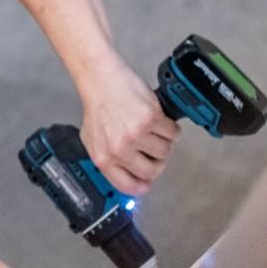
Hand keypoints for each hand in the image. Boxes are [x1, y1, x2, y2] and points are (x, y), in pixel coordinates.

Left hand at [80, 59, 178, 194]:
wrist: (102, 81)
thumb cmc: (98, 108)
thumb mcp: (93, 140)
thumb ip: (109, 160)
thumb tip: (129, 177)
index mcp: (103, 158)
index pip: (128, 185)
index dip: (142, 186)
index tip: (148, 183)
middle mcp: (119, 150)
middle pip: (152, 171)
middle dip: (158, 162)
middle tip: (156, 151)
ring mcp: (135, 135)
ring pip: (165, 151)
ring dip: (165, 142)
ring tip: (154, 130)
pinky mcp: (151, 120)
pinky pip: (173, 133)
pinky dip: (171, 128)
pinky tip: (160, 120)